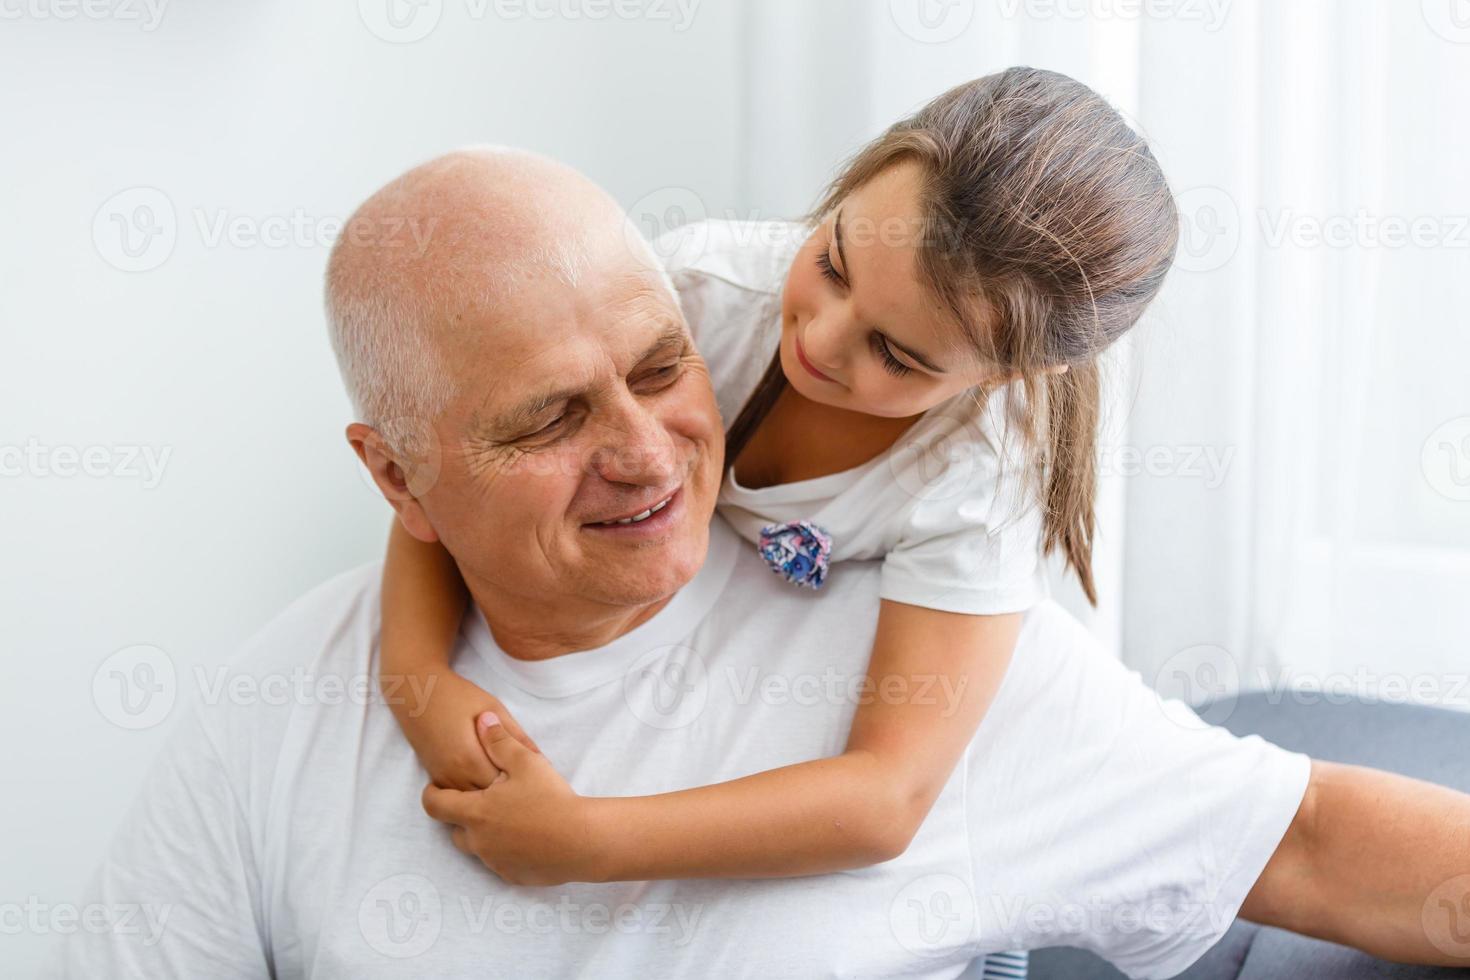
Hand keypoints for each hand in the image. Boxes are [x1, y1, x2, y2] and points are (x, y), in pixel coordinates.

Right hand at [389, 672, 539, 790]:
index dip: (525, 784)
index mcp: (470, 758)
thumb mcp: (493, 708)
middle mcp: (454, 776)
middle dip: (511, 795)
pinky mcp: (436, 779)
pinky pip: (461, 797)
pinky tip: (492, 785)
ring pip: (474, 803)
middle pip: (490, 800)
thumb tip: (541, 759)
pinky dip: (478, 795)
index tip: (540, 781)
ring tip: (514, 788)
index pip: (505, 786)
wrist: (417, 692)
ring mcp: (443, 780)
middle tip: (531, 787)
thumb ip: (515, 736)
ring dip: (494, 798)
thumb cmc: (458, 696)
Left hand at [422, 713, 605, 885]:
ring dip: (483, 833)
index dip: (431, 794)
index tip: (437, 787)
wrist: (582, 842)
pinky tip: (525, 837)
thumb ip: (500, 740)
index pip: (435, 805)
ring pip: (477, 847)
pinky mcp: (512, 876)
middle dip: (461, 815)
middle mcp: (478, 841)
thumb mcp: (526, 762)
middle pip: (453, 829)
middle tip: (481, 800)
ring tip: (507, 817)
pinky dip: (505, 850)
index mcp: (475, 812)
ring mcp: (495, 861)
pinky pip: (499, 862)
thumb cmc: (551, 799)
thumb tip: (482, 719)